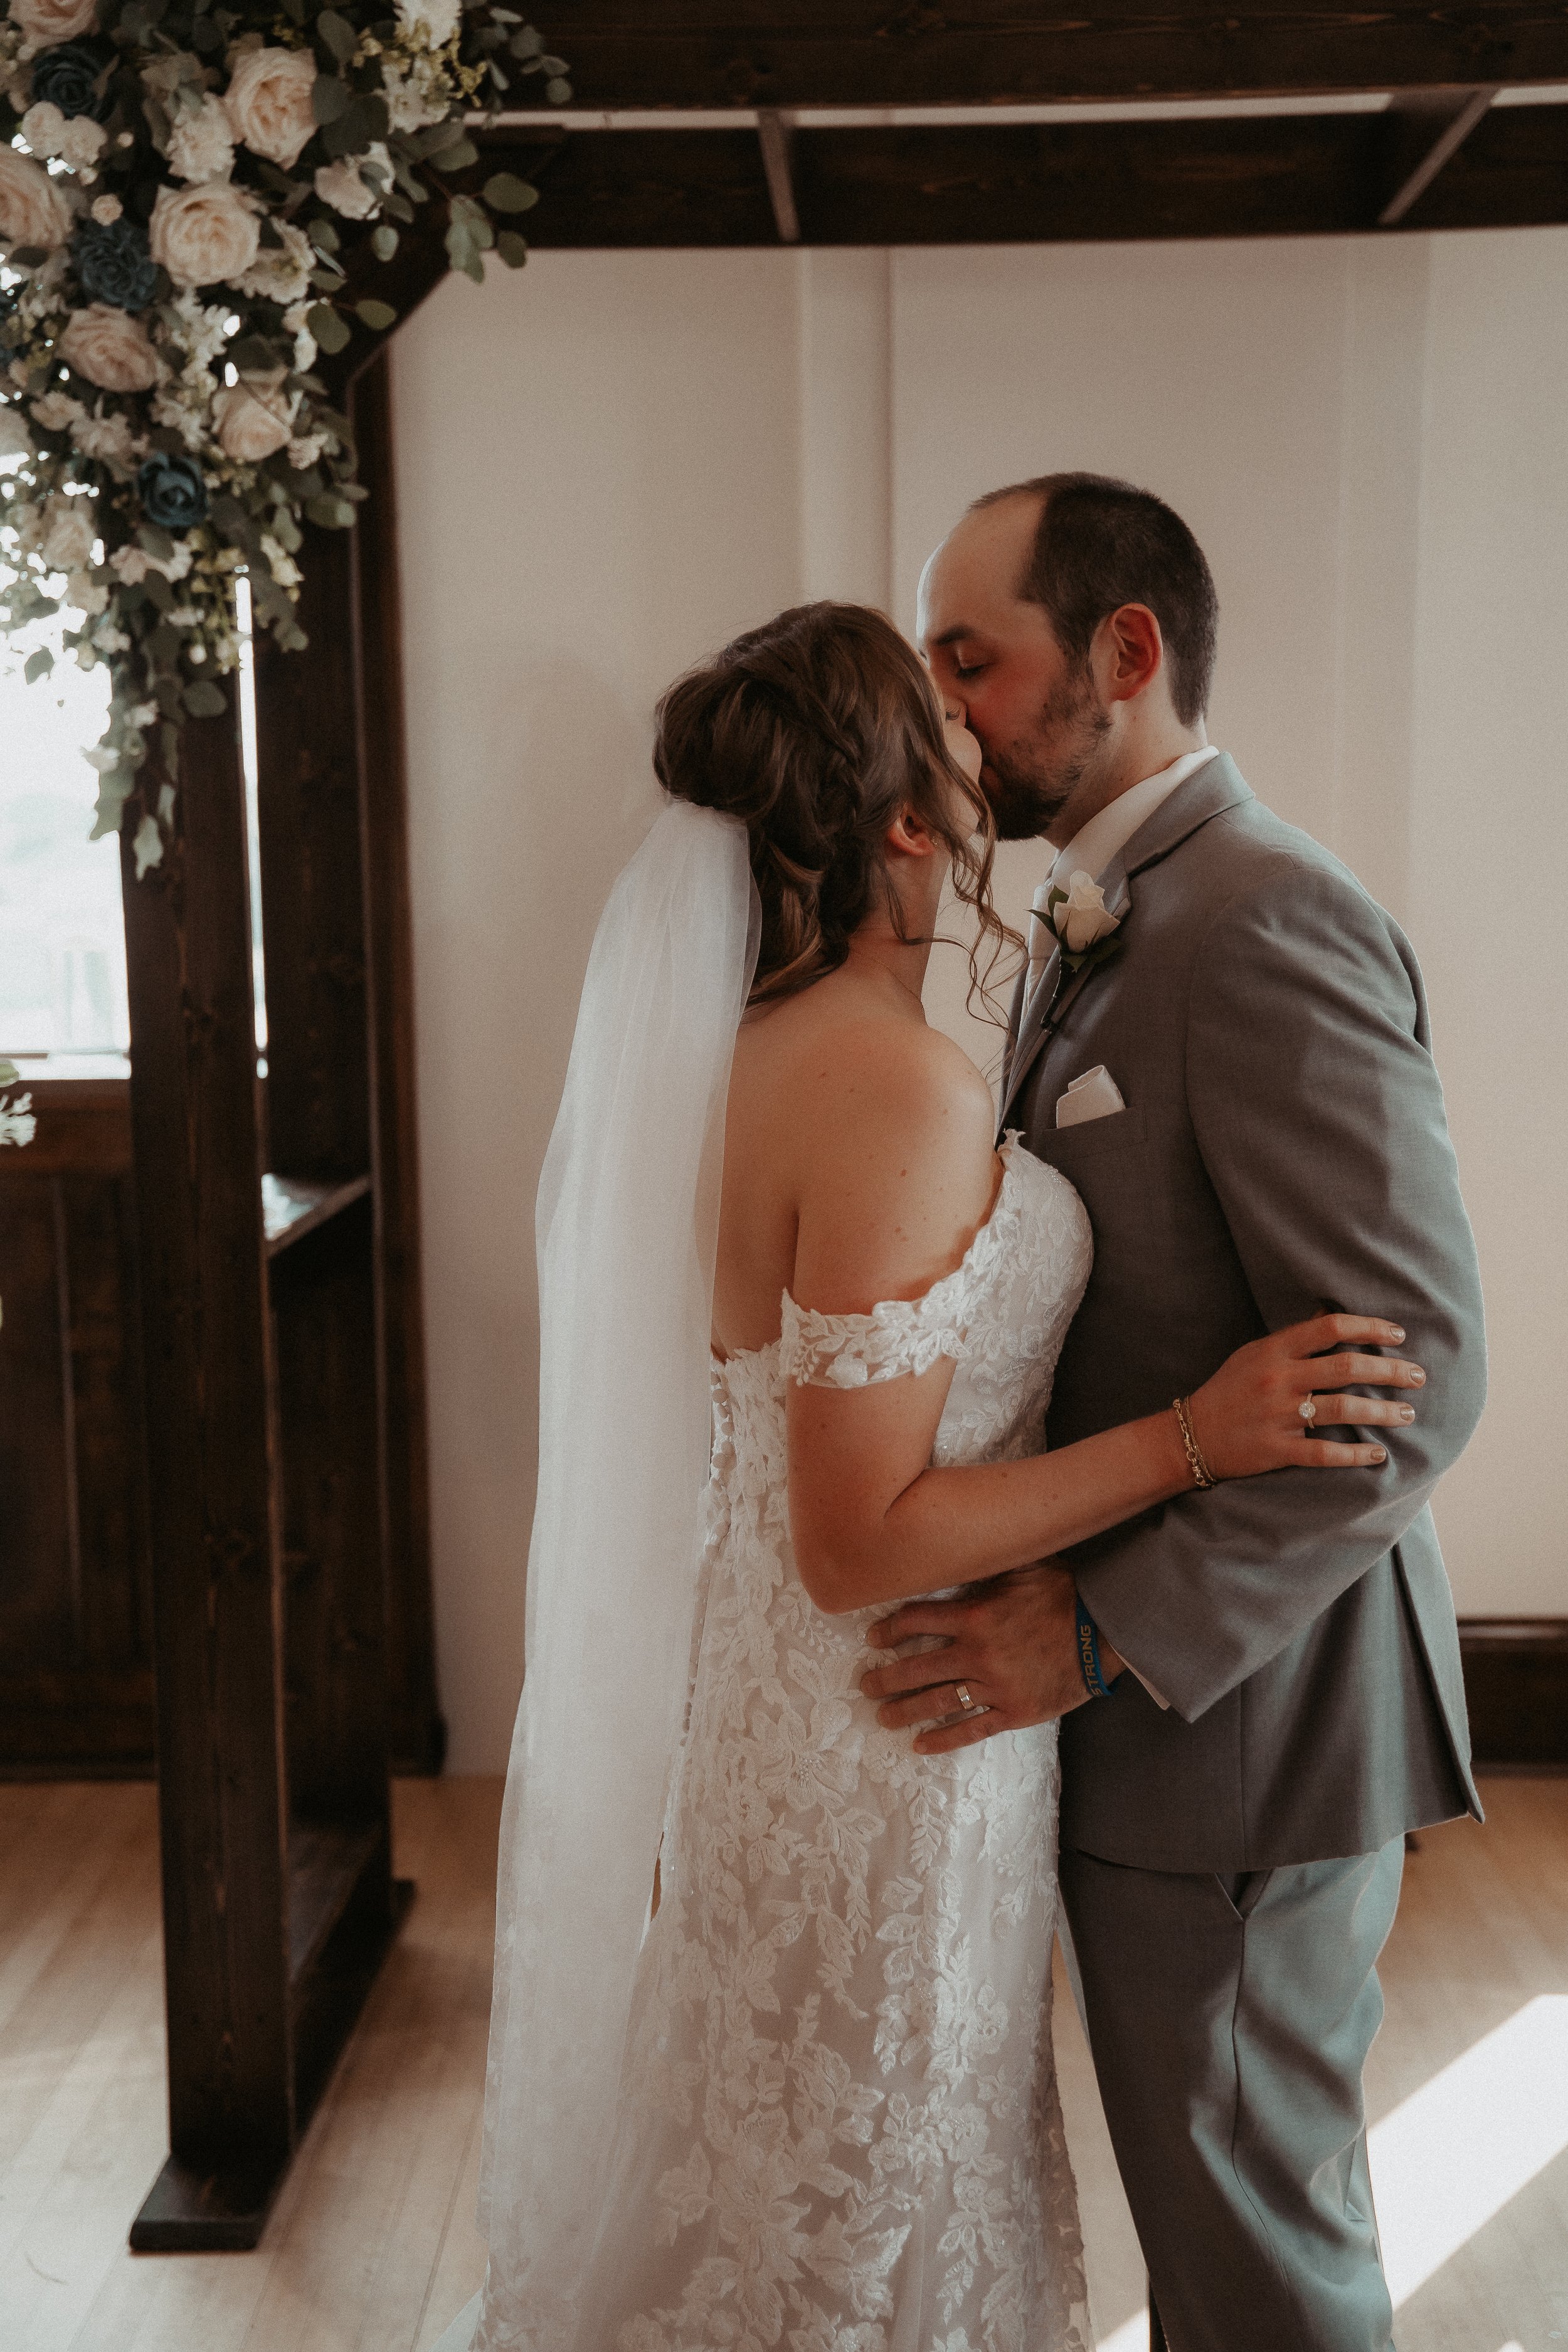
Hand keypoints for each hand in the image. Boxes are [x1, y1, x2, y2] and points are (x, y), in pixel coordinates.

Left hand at [859, 1562, 1091, 1752]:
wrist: (1105, 1631)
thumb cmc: (1064, 1592)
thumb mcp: (1022, 1565)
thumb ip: (986, 1564)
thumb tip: (959, 1545)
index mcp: (973, 1614)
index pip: (915, 1621)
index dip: (889, 1629)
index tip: (872, 1638)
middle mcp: (975, 1652)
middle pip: (916, 1668)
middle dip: (885, 1677)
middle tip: (864, 1684)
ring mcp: (993, 1685)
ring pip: (936, 1702)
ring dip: (903, 1710)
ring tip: (882, 1716)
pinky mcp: (1013, 1711)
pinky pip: (971, 1729)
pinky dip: (943, 1739)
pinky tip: (920, 1745)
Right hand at [1186, 1313, 1425, 1480]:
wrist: (1191, 1435)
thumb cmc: (1228, 1390)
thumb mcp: (1254, 1354)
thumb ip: (1293, 1338)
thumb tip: (1330, 1314)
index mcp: (1273, 1351)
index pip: (1329, 1328)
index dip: (1368, 1327)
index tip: (1397, 1334)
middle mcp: (1278, 1379)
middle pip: (1345, 1369)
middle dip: (1389, 1371)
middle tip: (1418, 1376)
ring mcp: (1277, 1416)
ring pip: (1342, 1411)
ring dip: (1382, 1412)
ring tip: (1408, 1414)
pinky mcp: (1277, 1450)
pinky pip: (1324, 1454)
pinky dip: (1355, 1455)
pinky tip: (1379, 1453)